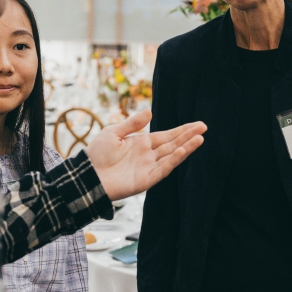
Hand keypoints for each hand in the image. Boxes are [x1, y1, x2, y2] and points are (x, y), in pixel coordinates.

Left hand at [86, 110, 205, 200]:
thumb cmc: (96, 154)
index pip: (167, 135)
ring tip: (200, 138)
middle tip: (204, 127)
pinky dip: (174, 160)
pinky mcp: (146, 179)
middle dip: (188, 136)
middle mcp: (148, 155)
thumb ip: (132, 123)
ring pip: (172, 156)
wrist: (87, 175)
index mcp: (142, 143)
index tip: (197, 124)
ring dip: (186, 147)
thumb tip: (150, 112)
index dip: (182, 130)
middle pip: (173, 144)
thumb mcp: (113, 132)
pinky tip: (183, 150)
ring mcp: (149, 167)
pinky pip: (163, 168)